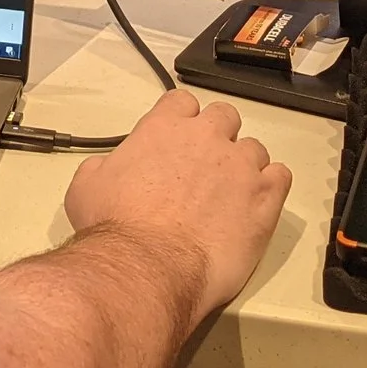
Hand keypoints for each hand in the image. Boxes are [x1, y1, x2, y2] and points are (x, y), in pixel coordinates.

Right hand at [63, 89, 290, 323]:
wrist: (146, 266)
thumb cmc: (113, 226)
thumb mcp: (85, 186)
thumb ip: (104, 165)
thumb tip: (108, 168)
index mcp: (164, 127)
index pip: (181, 101)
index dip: (180, 121)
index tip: (175, 143)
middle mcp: (207, 137)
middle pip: (224, 116)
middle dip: (217, 136)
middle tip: (204, 169)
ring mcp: (241, 167)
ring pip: (255, 149)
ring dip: (243, 166)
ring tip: (230, 196)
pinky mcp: (265, 201)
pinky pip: (281, 177)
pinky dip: (271, 186)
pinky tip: (257, 204)